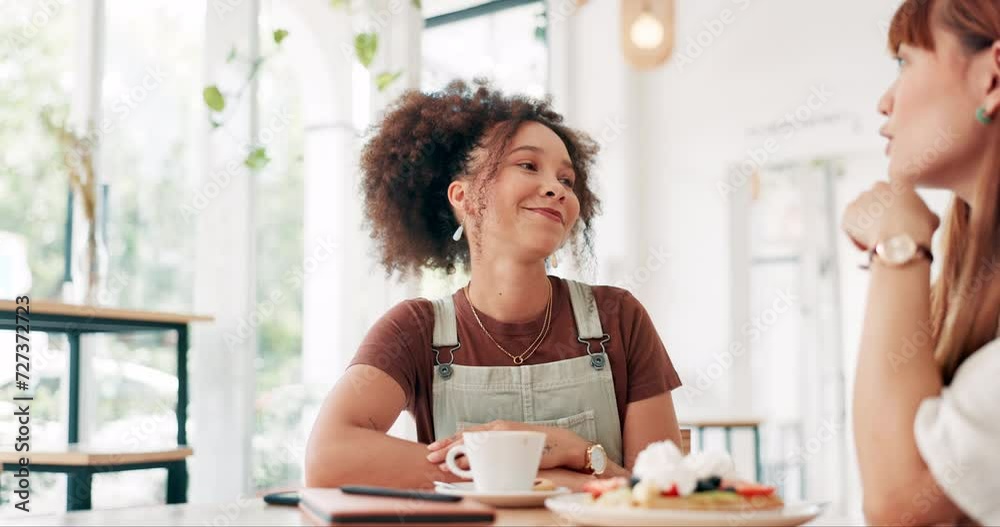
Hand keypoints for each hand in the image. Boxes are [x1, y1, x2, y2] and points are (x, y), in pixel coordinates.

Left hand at [425, 420, 589, 472]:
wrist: (562, 444)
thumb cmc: (538, 447)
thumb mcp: (513, 446)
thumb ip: (495, 450)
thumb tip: (475, 463)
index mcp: (495, 428)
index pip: (467, 433)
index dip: (448, 440)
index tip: (433, 447)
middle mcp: (496, 428)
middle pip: (465, 437)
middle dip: (445, 446)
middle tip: (429, 455)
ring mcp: (503, 434)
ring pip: (473, 443)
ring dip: (455, 454)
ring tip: (440, 463)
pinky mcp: (511, 441)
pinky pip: (488, 451)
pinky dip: (473, 459)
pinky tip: (463, 465)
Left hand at [841, 181, 939, 250]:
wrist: (899, 240)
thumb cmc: (919, 231)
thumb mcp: (932, 218)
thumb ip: (925, 214)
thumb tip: (927, 219)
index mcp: (899, 184)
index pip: (894, 194)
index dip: (895, 210)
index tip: (897, 222)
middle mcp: (878, 187)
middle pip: (876, 201)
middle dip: (878, 215)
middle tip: (884, 232)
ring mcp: (861, 199)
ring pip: (862, 213)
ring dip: (866, 224)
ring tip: (876, 241)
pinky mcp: (847, 213)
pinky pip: (849, 226)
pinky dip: (855, 236)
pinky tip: (866, 246)